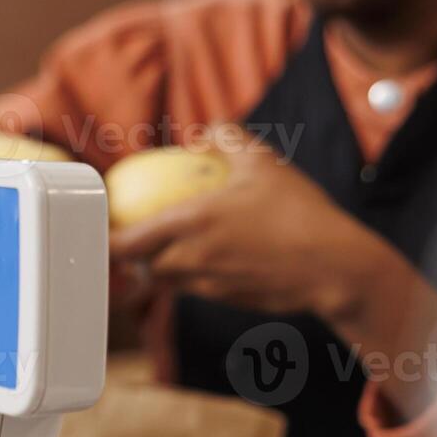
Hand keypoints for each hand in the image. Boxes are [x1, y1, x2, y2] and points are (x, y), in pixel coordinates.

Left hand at [107, 130, 433, 349]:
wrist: (337, 268)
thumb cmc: (299, 212)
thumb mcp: (264, 162)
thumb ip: (227, 139)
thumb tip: (202, 135)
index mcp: (190, 224)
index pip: (124, 243)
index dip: (104, 241)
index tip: (99, 229)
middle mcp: (191, 259)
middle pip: (141, 266)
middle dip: (131, 256)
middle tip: (131, 235)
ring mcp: (208, 286)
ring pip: (167, 281)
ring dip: (161, 266)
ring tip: (169, 246)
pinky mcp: (228, 301)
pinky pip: (197, 289)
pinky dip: (193, 276)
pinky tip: (211, 258)